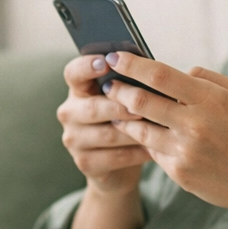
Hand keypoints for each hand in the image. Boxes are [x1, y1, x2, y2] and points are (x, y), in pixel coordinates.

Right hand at [56, 54, 149, 194]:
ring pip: (107, 134)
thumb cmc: (126, 121)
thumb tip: (151, 69)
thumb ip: (129, 84)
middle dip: (120, 107)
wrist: (118, 166)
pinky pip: (114, 157)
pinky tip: (153, 149)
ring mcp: (74, 139)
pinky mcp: (84, 162)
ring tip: (157, 129)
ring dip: (134, 131)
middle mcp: (70, 112)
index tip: (106, 62)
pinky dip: (136, 152)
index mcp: (78, 90)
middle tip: (142, 108)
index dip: (87, 66)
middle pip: (92, 107)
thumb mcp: (125, 99)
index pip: (74, 73)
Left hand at [102, 52, 227, 218]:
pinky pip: (152, 151)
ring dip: (124, 117)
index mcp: (210, 99)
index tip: (114, 55)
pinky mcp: (179, 173)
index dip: (132, 64)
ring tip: (117, 108)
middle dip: (118, 89)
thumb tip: (181, 71)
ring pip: (139, 129)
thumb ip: (209, 79)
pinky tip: (143, 133)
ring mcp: (185, 151)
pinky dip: (146, 140)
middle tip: (109, 83)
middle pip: (140, 101)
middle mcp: (194, 125)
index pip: (160, 75)